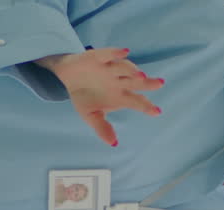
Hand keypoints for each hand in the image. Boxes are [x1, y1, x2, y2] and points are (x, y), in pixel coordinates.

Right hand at [35, 48, 164, 145]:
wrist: (64, 79)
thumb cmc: (83, 97)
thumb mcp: (90, 115)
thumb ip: (102, 128)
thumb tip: (113, 143)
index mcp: (121, 96)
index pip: (137, 101)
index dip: (147, 106)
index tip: (157, 112)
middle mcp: (119, 81)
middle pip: (137, 82)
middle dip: (147, 83)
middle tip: (159, 84)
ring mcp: (110, 69)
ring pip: (124, 68)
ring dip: (132, 70)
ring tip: (140, 75)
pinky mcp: (98, 57)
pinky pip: (108, 54)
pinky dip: (116, 52)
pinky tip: (125, 52)